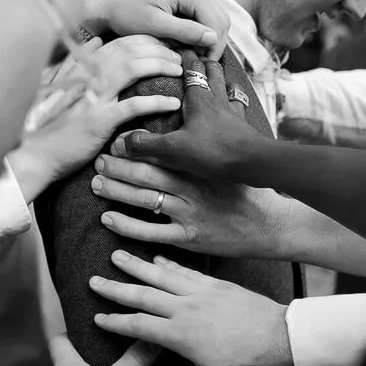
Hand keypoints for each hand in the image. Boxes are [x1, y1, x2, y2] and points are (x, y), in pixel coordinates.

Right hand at [9, 36, 181, 198]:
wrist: (33, 154)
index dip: (145, 40)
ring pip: (132, 69)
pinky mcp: (98, 121)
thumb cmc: (48, 122)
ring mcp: (92, 97)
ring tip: (179, 71)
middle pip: (129, 49)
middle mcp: (86, 76)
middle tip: (178, 55)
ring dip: (160, 66)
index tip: (163, 44)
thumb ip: (76, 63)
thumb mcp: (60, 86)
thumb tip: (96, 42)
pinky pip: (133, 106)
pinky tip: (173, 103)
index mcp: (81, 67)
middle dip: (158, 48)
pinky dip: (157, 102)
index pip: (118, 42)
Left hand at [84, 0, 228, 58]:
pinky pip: (204, 17)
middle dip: (214, 44)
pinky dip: (201, 33)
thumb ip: (185, 31)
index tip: (203, 66)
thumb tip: (213, 38)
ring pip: (215, 19)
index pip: (216, 21)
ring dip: (208, 39)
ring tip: (194, 56)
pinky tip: (189, 45)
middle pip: (220, 19)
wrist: (108, 3)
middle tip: (200, 64)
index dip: (214, 46)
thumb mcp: (154, 25)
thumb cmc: (126, 13)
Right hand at [90, 251, 292, 365]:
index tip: (96, 317)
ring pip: (161, 276)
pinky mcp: (216, 284)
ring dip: (137, 266)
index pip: (138, 326)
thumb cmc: (248, 364)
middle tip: (93, 280)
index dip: (115, 322)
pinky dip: (168, 263)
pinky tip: (157, 259)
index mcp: (180, 335)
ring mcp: (201, 293)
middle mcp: (185, 309)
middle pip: (143, 295)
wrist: (282, 337)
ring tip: (117, 256)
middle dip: (116, 288)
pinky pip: (186, 270)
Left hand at [92, 153, 290, 259]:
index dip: (135, 148)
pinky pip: (152, 232)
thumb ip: (204, 152)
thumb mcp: (227, 167)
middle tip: (97, 162)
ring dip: (116, 192)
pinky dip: (127, 225)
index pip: (161, 154)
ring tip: (95, 186)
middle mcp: (192, 189)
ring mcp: (190, 214)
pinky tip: (108, 219)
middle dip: (118, 167)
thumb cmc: (247, 194)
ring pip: (145, 200)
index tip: (115, 143)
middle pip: (147, 174)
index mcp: (199, 168)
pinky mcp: (189, 237)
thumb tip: (194, 128)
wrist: (270, 226)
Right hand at [111, 51, 261, 181]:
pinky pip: (239, 109)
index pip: (192, 68)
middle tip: (198, 56)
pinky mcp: (245, 128)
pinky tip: (231, 111)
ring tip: (216, 79)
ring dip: (221, 82)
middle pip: (213, 73)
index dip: (185, 55)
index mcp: (200, 99)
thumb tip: (119, 142)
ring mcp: (234, 113)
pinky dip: (234, 104)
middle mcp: (218, 100)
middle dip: (205, 62)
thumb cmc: (215, 151)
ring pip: (228, 88)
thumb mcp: (174, 150)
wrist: (254, 163)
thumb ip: (146, 145)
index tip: (178, 44)